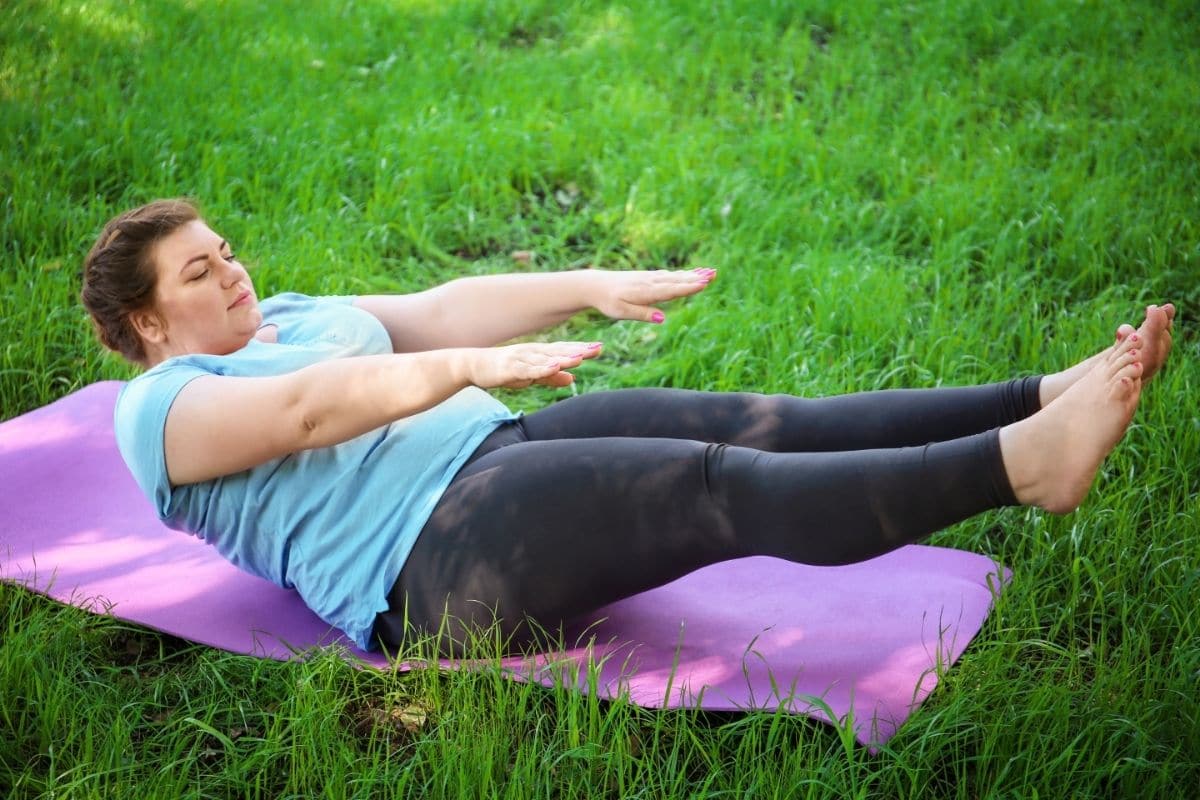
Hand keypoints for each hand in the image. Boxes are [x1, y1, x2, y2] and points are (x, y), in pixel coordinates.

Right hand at [466, 341, 602, 388]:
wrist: (474, 365)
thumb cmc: (504, 370)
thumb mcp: (531, 375)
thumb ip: (551, 377)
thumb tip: (573, 378)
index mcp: (539, 353)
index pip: (563, 350)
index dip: (581, 349)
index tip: (600, 348)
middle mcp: (532, 352)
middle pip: (559, 351)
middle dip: (579, 350)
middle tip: (598, 349)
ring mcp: (521, 358)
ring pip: (546, 359)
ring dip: (564, 358)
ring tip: (582, 358)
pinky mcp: (510, 368)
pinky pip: (528, 369)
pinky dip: (542, 368)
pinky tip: (554, 367)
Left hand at [591, 268, 715, 323]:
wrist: (595, 285)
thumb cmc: (608, 301)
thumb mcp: (622, 312)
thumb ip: (642, 314)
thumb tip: (662, 318)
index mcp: (646, 292)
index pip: (672, 290)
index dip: (689, 287)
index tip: (705, 283)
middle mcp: (650, 282)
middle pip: (677, 280)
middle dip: (696, 278)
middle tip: (715, 274)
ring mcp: (649, 278)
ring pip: (674, 277)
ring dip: (692, 274)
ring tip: (709, 272)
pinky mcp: (646, 278)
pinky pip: (668, 276)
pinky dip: (681, 274)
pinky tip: (688, 274)